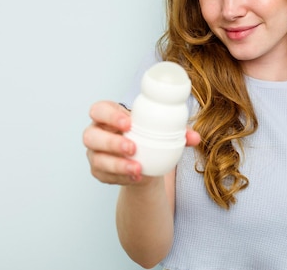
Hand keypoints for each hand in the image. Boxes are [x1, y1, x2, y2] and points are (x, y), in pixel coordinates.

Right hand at [83, 100, 199, 184]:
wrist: (146, 161)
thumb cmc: (149, 138)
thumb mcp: (160, 131)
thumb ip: (178, 132)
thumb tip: (195, 138)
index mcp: (109, 116)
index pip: (100, 109)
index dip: (110, 115)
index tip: (129, 122)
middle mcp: (97, 133)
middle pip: (90, 135)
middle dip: (111, 142)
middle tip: (133, 147)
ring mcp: (95, 153)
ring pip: (96, 158)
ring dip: (117, 164)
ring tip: (137, 168)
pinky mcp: (99, 171)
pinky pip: (103, 176)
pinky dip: (120, 177)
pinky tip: (135, 177)